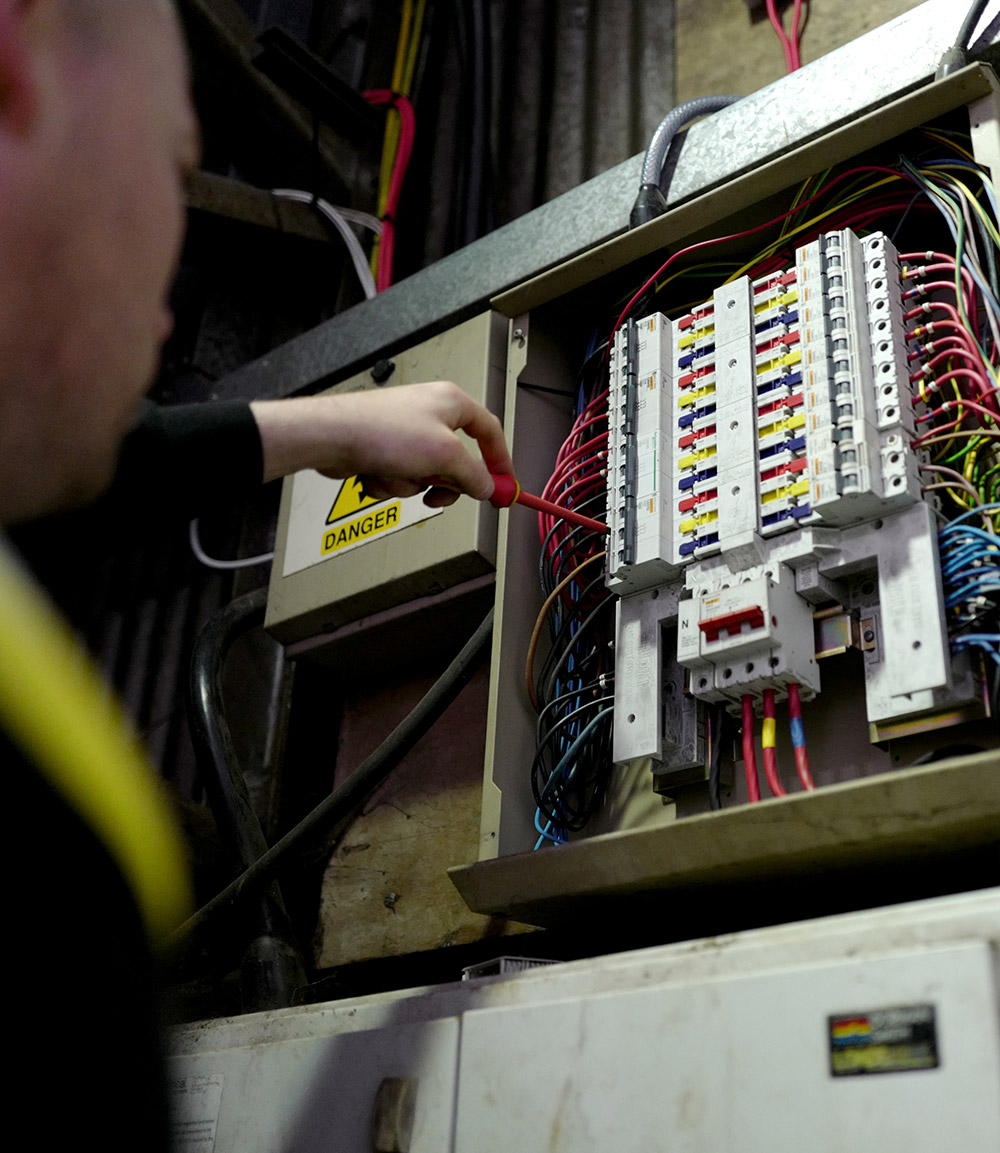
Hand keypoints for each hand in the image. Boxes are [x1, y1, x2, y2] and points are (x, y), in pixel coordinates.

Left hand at [250, 382, 512, 504]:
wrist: (332, 436)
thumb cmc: (383, 432)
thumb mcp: (444, 456)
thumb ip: (473, 475)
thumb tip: (487, 487)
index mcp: (452, 403)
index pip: (490, 432)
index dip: (500, 462)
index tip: (504, 486)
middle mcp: (430, 413)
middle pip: (456, 460)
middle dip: (442, 482)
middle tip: (437, 494)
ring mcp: (405, 432)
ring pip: (424, 475)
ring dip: (409, 483)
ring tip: (393, 473)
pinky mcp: (383, 448)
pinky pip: (399, 477)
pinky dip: (388, 482)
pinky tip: (374, 472)